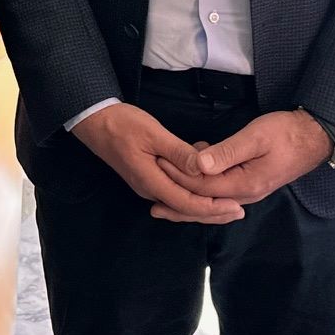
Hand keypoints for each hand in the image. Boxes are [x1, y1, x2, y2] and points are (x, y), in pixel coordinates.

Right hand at [73, 103, 243, 223]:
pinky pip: (174, 192)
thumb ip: (178, 153)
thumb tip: (202, 169)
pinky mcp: (147, 178)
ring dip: (204, 203)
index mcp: (151, 181)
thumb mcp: (153, 133)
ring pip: (181, 203)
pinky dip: (193, 192)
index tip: (236, 206)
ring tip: (229, 202)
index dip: (213, 207)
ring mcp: (147, 185)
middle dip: (213, 212)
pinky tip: (206, 184)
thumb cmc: (123, 124)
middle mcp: (149, 189)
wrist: (94, 121)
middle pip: (185, 209)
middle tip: (239, 211)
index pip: (187, 204)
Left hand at [156, 110, 330, 211]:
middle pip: (205, 202)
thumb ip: (226, 152)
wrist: (314, 137)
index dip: (179, 179)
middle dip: (178, 200)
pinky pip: (220, 192)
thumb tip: (198, 165)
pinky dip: (203, 189)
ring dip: (188, 197)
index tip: (157, 169)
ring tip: (163, 197)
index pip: (203, 187)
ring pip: (212, 200)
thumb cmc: (285, 133)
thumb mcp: (255, 137)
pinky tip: (191, 180)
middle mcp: (245, 194)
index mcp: (244, 184)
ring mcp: (249, 191)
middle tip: (150, 201)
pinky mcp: (250, 184)